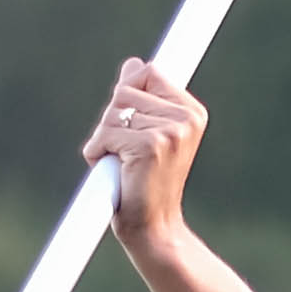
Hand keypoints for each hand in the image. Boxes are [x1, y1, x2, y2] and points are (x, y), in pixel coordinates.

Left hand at [86, 57, 205, 242]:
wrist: (154, 229)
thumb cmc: (146, 183)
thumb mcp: (147, 133)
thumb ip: (142, 98)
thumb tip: (133, 63)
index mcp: (192, 111)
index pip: (148, 72)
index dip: (129, 92)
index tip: (131, 119)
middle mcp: (187, 118)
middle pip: (125, 90)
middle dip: (112, 120)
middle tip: (125, 152)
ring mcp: (172, 131)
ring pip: (113, 112)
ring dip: (104, 139)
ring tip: (121, 164)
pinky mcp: (151, 146)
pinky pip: (106, 133)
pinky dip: (98, 152)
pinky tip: (114, 172)